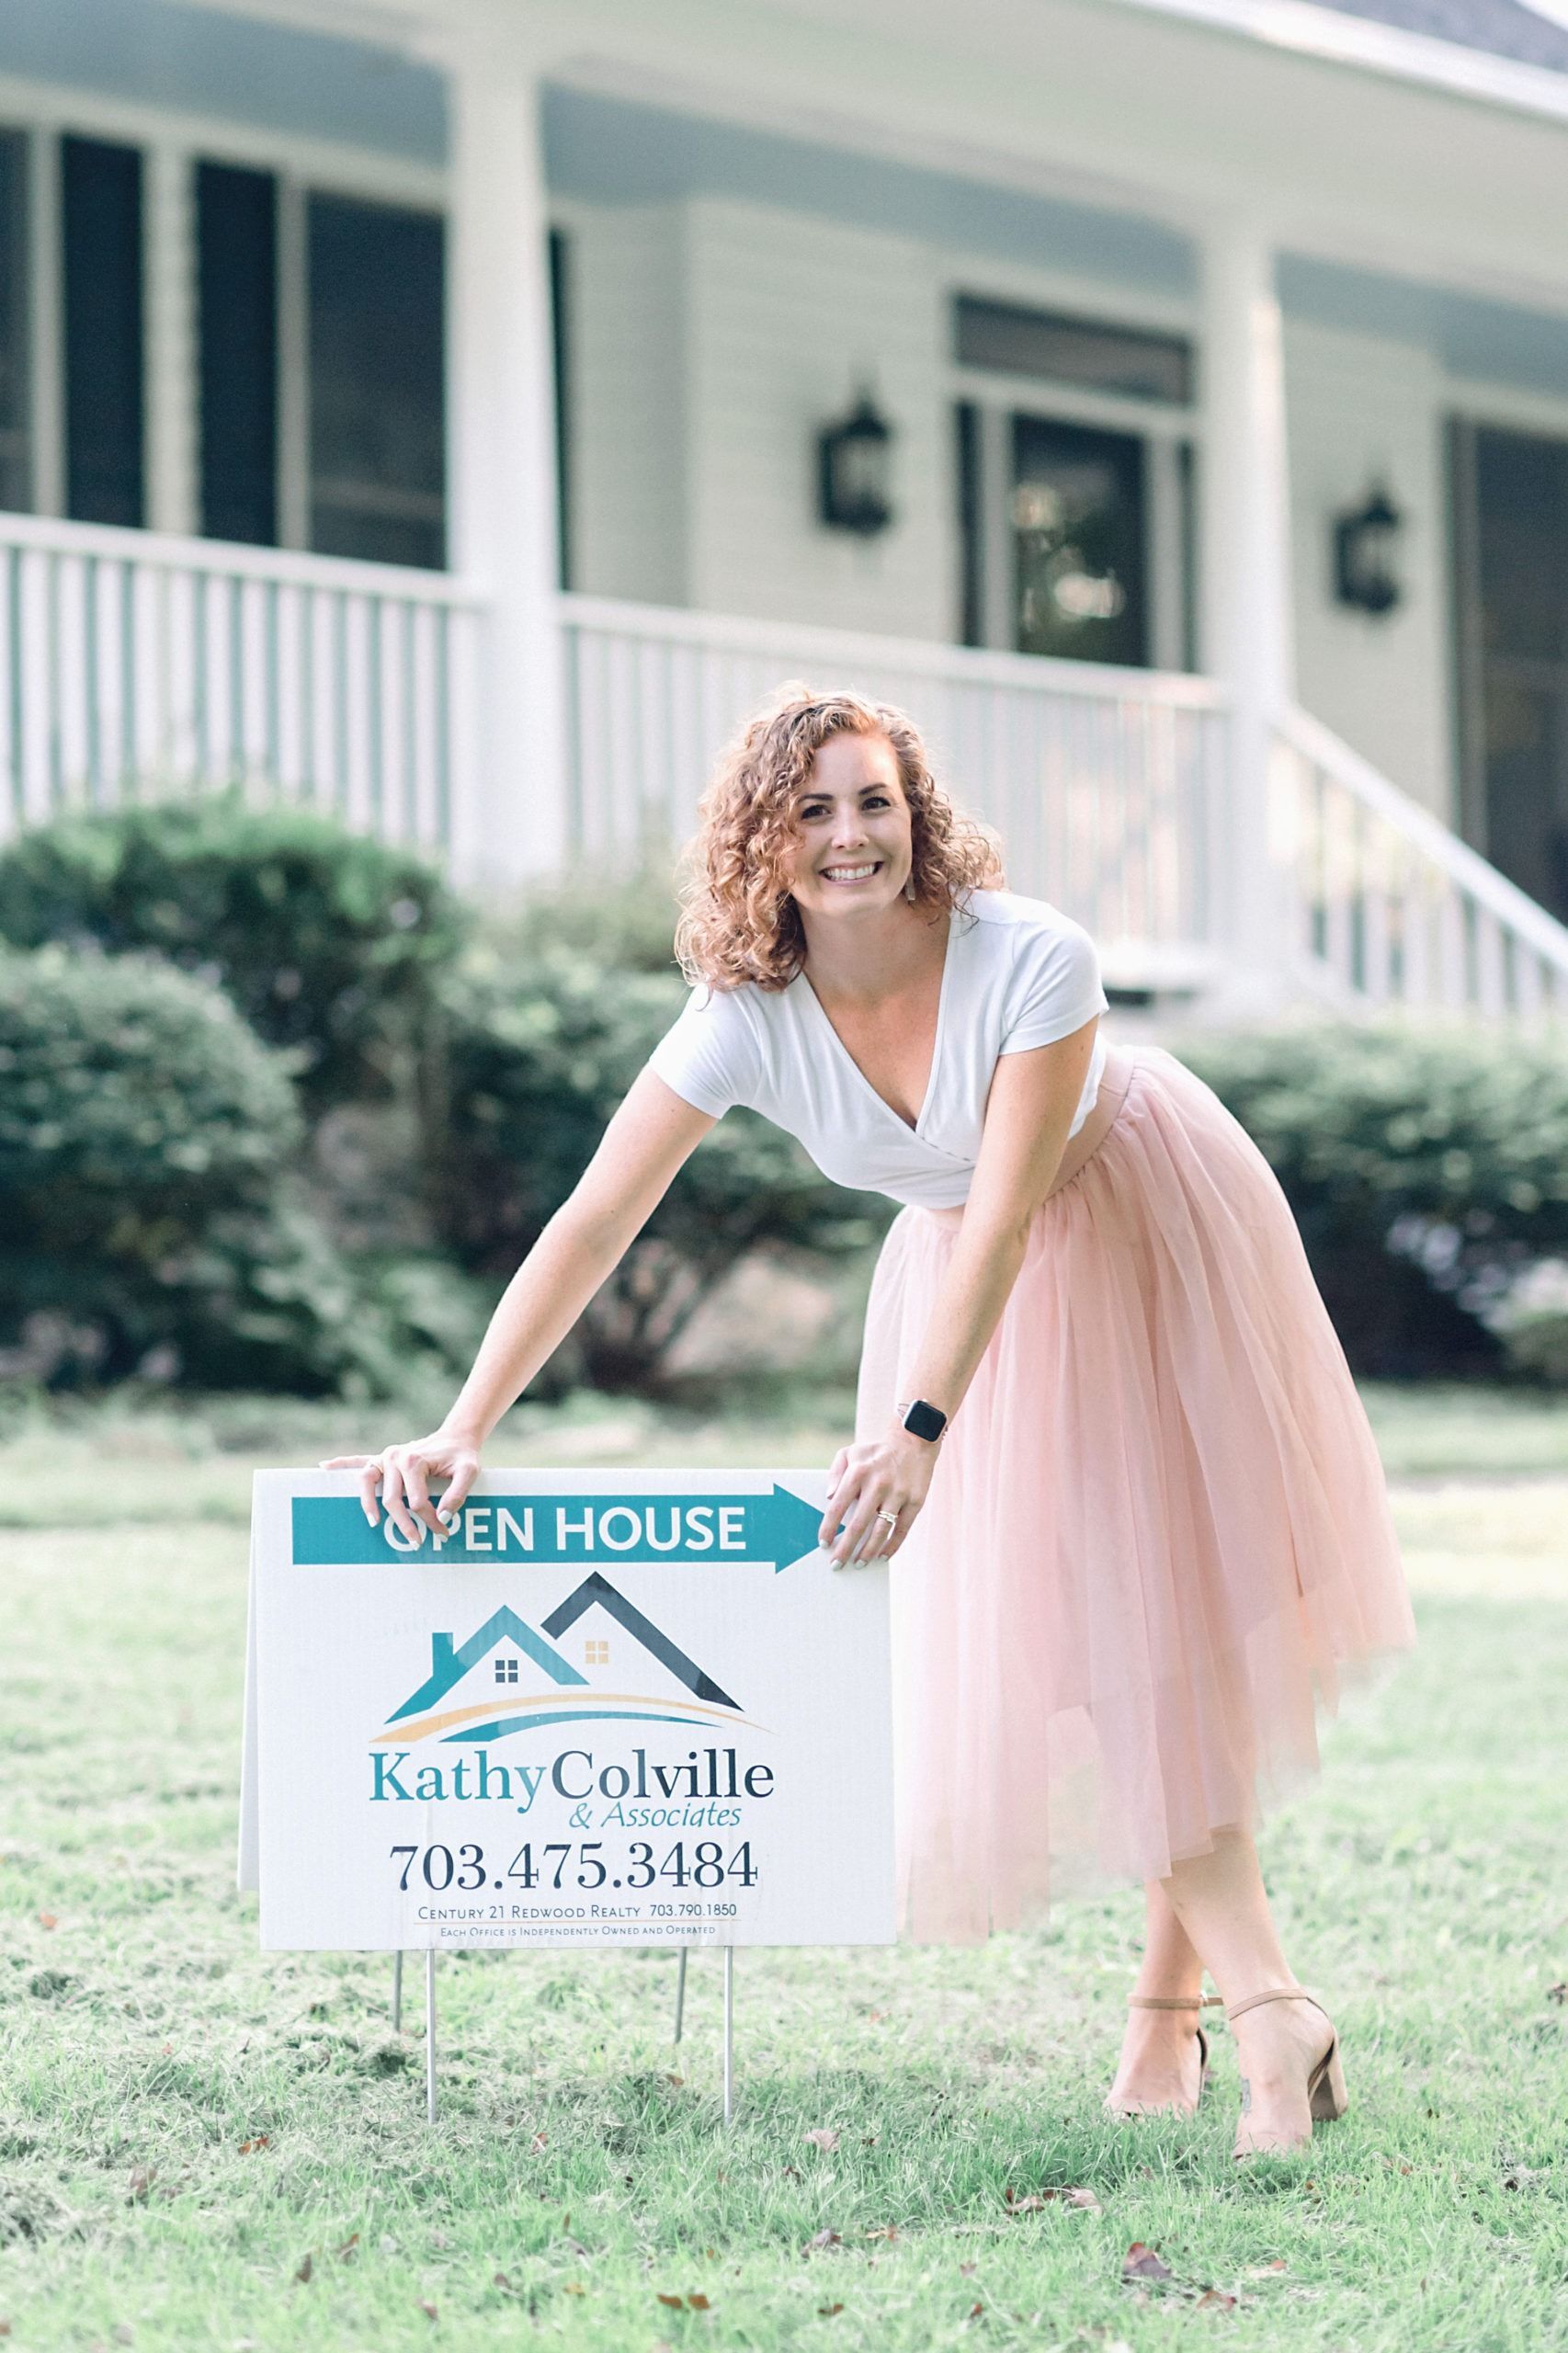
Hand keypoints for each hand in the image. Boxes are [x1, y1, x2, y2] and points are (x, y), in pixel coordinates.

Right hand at [319, 1428, 482, 1545]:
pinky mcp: (381, 1458)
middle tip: (416, 1542)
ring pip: (367, 1483)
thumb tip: (442, 1517)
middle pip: (391, 1499)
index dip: (429, 1520)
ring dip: (367, 1504)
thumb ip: (458, 1495)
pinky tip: (325, 1467)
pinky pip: (359, 1461)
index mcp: (414, 1461)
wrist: (456, 1438)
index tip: (443, 1531)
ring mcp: (385, 1456)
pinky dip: (341, 1463)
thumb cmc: (462, 1456)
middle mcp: (395, 1457)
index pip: (416, 1501)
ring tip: (375, 1523)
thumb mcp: (470, 1472)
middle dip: (404, 1524)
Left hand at [818, 1426, 937, 1566]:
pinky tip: (881, 1557)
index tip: (824, 1544)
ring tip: (859, 1564)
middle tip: (837, 1565)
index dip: (829, 1528)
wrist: (914, 1441)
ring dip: (868, 1552)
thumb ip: (835, 1473)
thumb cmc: (875, 1452)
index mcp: (858, 1472)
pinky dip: (891, 1547)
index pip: (837, 1506)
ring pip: (880, 1531)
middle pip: (858, 1525)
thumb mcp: (850, 1452)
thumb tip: (829, 1498)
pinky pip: (902, 1530)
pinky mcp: (915, 1501)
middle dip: (845, 1548)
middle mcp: (878, 1484)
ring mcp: (898, 1494)